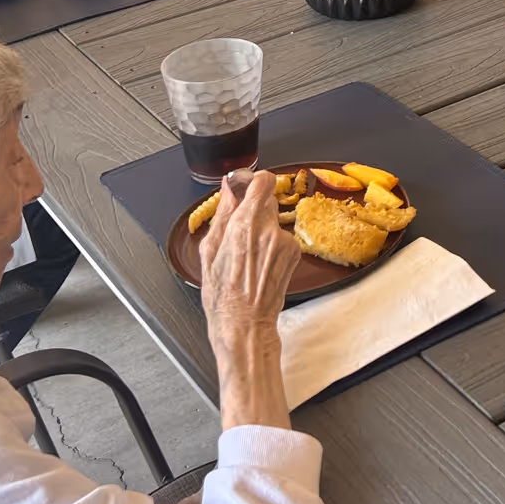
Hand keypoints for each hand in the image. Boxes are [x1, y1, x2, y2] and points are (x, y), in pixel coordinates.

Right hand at [199, 170, 299, 349]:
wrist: (245, 323)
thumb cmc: (222, 294)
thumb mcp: (209, 250)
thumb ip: (223, 213)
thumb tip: (229, 188)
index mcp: (245, 225)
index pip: (263, 181)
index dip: (253, 180)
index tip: (244, 185)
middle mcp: (270, 230)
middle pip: (267, 199)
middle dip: (253, 208)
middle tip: (239, 227)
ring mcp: (285, 242)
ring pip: (274, 220)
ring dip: (262, 228)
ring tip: (246, 254)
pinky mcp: (295, 254)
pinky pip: (282, 237)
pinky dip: (271, 243)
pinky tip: (258, 263)